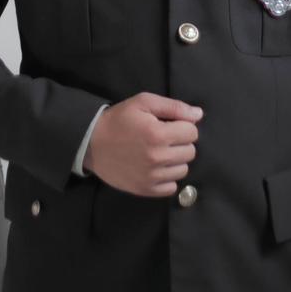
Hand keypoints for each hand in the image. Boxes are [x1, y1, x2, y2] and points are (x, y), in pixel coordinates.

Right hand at [83, 92, 202, 196]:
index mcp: (158, 134)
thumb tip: (198, 114)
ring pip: (183, 170)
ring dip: (175, 160)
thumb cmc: (119, 120)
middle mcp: (158, 157)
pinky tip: (156, 167)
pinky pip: (172, 187)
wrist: (92, 143)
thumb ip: (173, 107)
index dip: (183, 125)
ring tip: (159, 152)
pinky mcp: (146, 189)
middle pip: (190, 152)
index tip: (170, 124)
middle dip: (180, 142)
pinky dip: (167, 177)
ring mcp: (152, 176)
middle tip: (163, 137)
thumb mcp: (143, 102)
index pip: (192, 132)